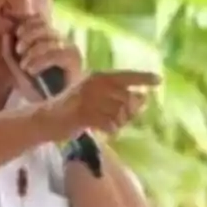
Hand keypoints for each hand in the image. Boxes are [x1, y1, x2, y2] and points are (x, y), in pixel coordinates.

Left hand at [0, 19, 83, 100]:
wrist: (50, 110)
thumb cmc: (36, 90)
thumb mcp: (17, 70)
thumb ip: (9, 53)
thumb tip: (6, 34)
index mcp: (49, 40)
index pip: (41, 20)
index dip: (27, 23)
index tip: (17, 34)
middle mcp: (62, 42)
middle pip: (46, 26)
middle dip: (29, 36)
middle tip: (19, 51)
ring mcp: (71, 51)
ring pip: (52, 38)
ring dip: (34, 50)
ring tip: (25, 66)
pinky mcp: (75, 63)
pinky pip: (58, 53)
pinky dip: (42, 60)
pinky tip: (32, 70)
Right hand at [39, 70, 159, 138]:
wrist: (47, 118)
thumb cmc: (74, 109)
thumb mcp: (97, 98)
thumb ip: (119, 98)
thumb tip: (144, 99)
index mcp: (98, 77)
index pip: (126, 75)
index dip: (143, 78)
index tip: (160, 80)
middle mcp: (95, 84)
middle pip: (127, 99)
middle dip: (129, 114)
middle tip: (120, 121)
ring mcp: (88, 98)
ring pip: (119, 113)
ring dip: (119, 123)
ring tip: (109, 126)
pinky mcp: (83, 114)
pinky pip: (108, 124)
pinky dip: (110, 130)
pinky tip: (104, 131)